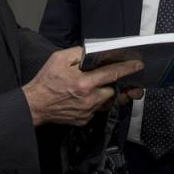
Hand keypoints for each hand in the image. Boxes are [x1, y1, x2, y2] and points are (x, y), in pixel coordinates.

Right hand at [22, 47, 142, 125]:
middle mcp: (89, 99)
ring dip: (104, 93)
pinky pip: (96, 110)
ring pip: (106, 101)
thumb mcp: (59, 59)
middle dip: (114, 83)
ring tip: (95, 86)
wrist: (35, 104)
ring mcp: (87, 112)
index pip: (112, 74)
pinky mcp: (84, 120)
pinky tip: (86, 97)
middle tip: (114, 77)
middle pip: (112, 90)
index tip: (138, 65)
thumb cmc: (46, 81)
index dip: (127, 68)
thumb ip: (78, 53)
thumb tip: (91, 53)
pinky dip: (95, 103)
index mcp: (85, 83)